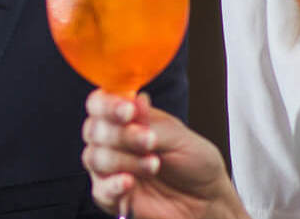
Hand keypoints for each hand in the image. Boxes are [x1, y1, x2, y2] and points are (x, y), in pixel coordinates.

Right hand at [82, 92, 240, 218]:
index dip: (108, 105)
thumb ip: (152, 123)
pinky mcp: (112, 196)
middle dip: (121, 135)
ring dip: (125, 160)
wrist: (207, 199)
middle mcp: (114, 141)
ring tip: (153, 165)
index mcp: (128, 119)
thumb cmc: (195, 163)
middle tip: (150, 141)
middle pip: (93, 130)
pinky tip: (129, 182)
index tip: (128, 112)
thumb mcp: (180, 137)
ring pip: (94, 158)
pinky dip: (113, 184)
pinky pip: (100, 190)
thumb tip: (135, 99)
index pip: (100, 103)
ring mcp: (110, 169)